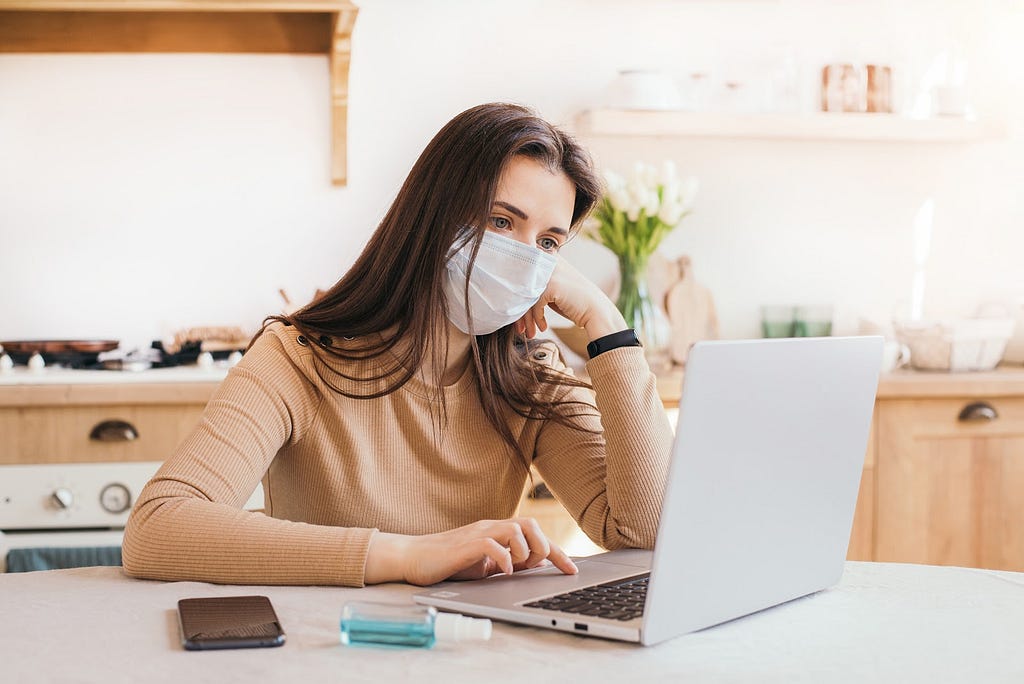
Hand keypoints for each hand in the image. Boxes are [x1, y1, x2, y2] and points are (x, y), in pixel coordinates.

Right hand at [364, 517, 577, 585]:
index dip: (558, 553)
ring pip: (517, 529)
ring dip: (525, 551)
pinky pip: (494, 544)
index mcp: (498, 532)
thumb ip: (507, 561)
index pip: (536, 535)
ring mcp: (479, 533)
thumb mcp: (484, 565)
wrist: (413, 558)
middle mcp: (491, 528)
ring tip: (515, 568)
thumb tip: (536, 566)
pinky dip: (505, 558)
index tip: (572, 570)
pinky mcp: (466, 544)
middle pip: (531, 524)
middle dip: (542, 547)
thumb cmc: (448, 563)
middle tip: (532, 567)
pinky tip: (503, 571)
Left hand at [515, 257, 626, 341]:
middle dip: (520, 311)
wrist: (597, 313)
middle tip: (521, 328)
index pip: (522, 276)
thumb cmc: (574, 303)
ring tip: (529, 332)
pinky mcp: (552, 285)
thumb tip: (509, 297)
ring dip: (527, 318)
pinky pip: (535, 305)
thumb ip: (534, 287)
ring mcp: (550, 272)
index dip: (517, 297)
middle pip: (522, 287)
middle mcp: (548, 261)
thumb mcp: (552, 290)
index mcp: (548, 257)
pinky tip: (543, 327)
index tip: (517, 317)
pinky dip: (537, 318)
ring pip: (526, 297)